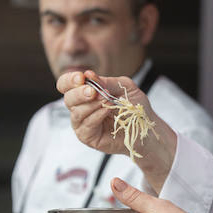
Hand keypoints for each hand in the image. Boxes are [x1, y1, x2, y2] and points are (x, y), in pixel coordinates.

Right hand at [57, 70, 177, 190]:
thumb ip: (107, 82)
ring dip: (91, 104)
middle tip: (94, 92)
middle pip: (68, 98)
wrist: (146, 129)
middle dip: (80, 93)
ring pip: (76, 112)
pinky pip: (85, 126)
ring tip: (108, 101)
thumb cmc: (134, 108)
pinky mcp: (88, 137)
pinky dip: (96, 116)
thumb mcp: (124, 88)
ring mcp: (82, 124)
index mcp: (84, 93)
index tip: (81, 77)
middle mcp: (80, 108)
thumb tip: (89, 75)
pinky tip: (106, 111)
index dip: (69, 80)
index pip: (66, 85)